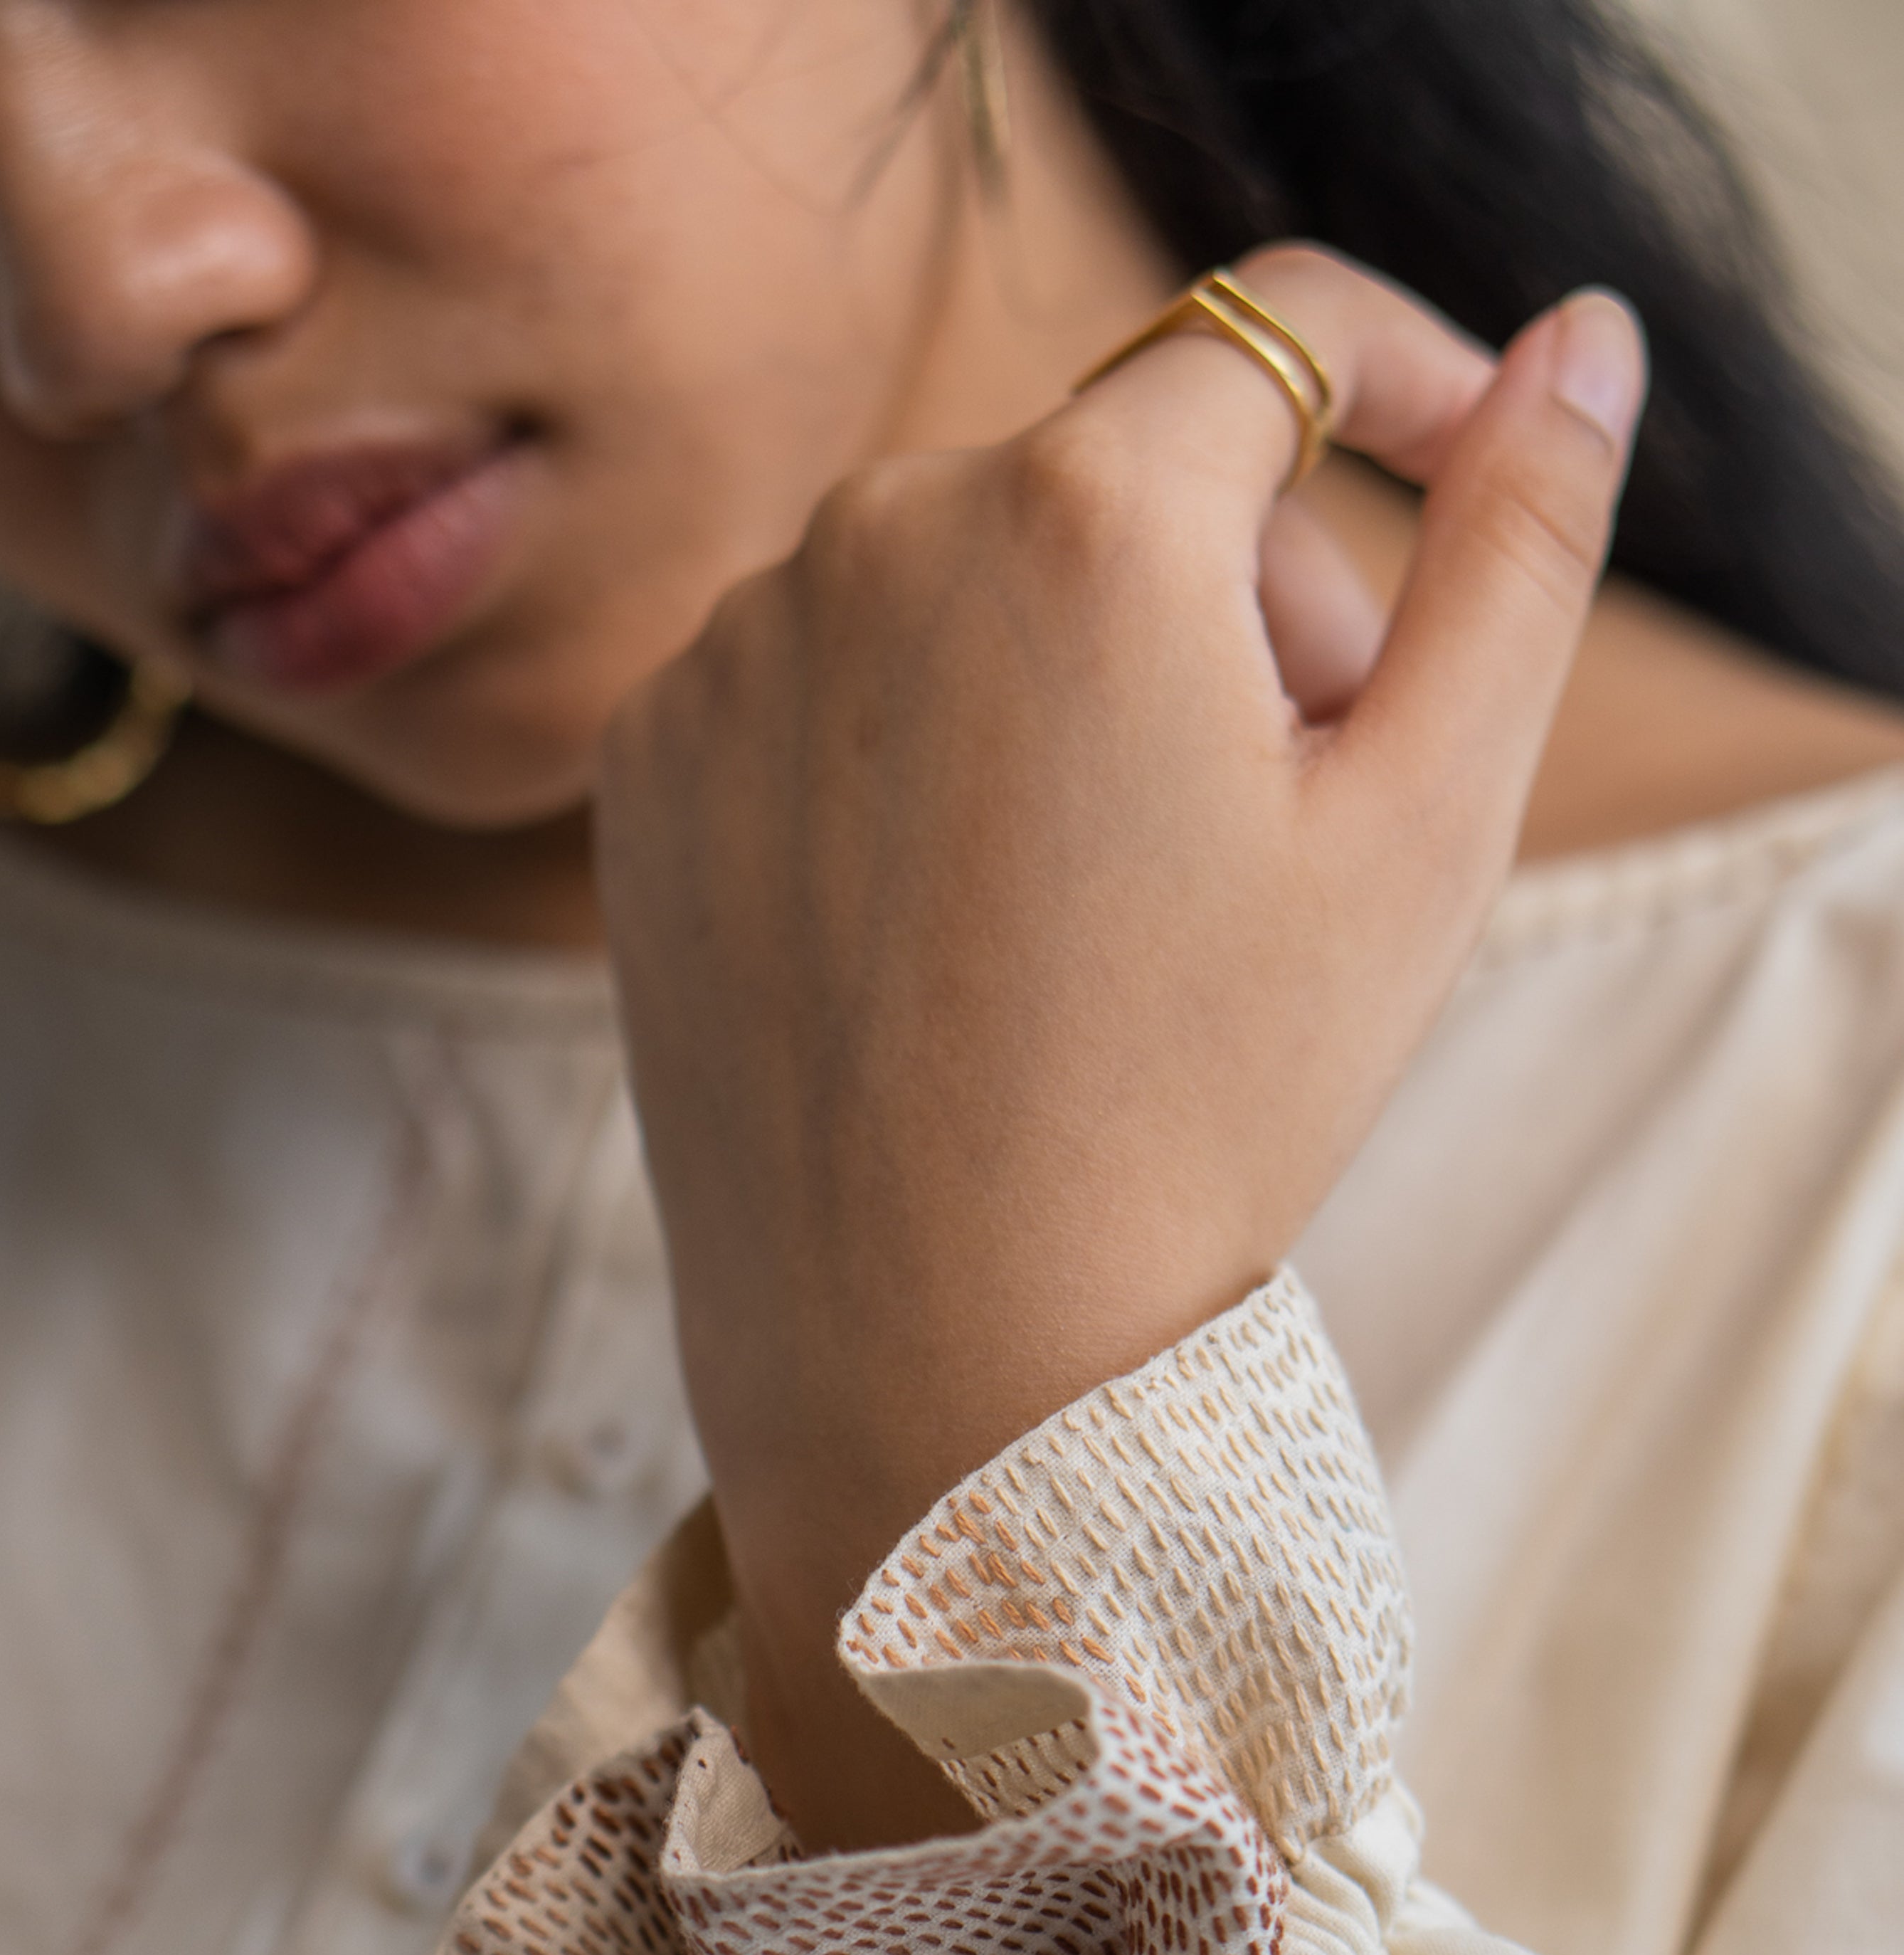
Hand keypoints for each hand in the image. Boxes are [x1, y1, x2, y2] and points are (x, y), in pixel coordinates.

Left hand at [598, 248, 1645, 1847]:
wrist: (933, 1359)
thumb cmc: (1204, 1111)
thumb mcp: (1427, 829)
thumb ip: (1520, 548)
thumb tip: (1574, 349)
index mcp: (1088, 514)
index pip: (1271, 329)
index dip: (1395, 379)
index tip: (1451, 469)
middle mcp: (876, 529)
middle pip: (1120, 470)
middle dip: (1243, 592)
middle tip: (1292, 806)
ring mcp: (734, 649)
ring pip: (965, 575)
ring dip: (1073, 671)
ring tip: (1115, 899)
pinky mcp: (645, 764)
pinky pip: (826, 678)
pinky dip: (917, 749)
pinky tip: (965, 929)